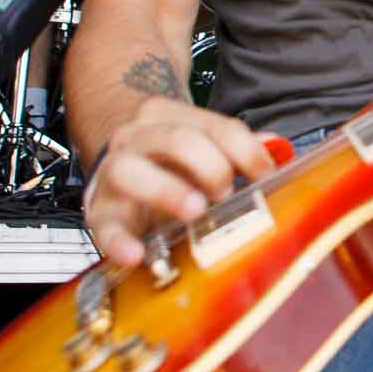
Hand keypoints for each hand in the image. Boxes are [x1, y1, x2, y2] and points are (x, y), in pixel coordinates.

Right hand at [84, 95, 275, 267]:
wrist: (113, 169)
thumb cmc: (165, 161)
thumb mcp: (198, 147)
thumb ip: (235, 148)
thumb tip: (275, 148)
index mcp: (166, 117)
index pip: (214, 126)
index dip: (246, 150)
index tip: (266, 174)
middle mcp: (135, 138)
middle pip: (176, 139)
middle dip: (210, 165)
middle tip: (226, 192)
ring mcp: (112, 173)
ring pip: (130, 171)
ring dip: (168, 191)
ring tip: (195, 210)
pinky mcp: (97, 212)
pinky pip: (102, 226)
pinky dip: (119, 241)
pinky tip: (136, 254)